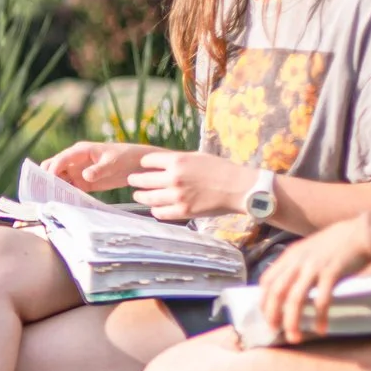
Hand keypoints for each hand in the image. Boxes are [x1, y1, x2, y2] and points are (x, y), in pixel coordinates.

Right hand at [41, 139, 150, 192]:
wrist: (136, 165)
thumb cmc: (123, 157)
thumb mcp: (112, 163)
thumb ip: (98, 170)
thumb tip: (84, 176)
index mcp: (80, 151)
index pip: (61, 159)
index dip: (53, 169)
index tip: (49, 181)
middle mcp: (75, 161)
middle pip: (53, 167)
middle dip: (47, 178)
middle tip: (44, 191)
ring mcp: (77, 172)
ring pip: (59, 179)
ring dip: (54, 188)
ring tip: (49, 200)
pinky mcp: (83, 183)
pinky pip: (70, 189)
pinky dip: (65, 194)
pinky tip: (63, 203)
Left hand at [125, 150, 248, 222]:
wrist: (238, 188)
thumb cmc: (220, 169)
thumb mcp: (197, 157)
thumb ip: (177, 160)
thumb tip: (159, 164)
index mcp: (177, 161)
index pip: (147, 161)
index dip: (143, 164)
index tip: (142, 167)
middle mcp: (173, 178)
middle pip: (142, 180)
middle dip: (135, 180)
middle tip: (132, 181)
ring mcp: (177, 196)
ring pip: (148, 198)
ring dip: (140, 196)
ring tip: (138, 195)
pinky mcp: (183, 211)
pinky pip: (160, 213)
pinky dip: (155, 210)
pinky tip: (155, 208)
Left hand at [255, 216, 370, 344]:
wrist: (362, 233)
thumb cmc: (337, 243)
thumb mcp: (308, 250)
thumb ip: (296, 264)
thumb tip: (285, 287)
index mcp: (290, 255)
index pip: (267, 280)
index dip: (264, 301)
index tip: (268, 317)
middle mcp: (298, 261)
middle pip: (277, 292)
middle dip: (273, 315)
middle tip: (276, 331)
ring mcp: (314, 267)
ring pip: (295, 299)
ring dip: (292, 321)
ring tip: (295, 337)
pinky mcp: (332, 273)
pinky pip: (321, 300)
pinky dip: (319, 317)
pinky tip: (321, 329)